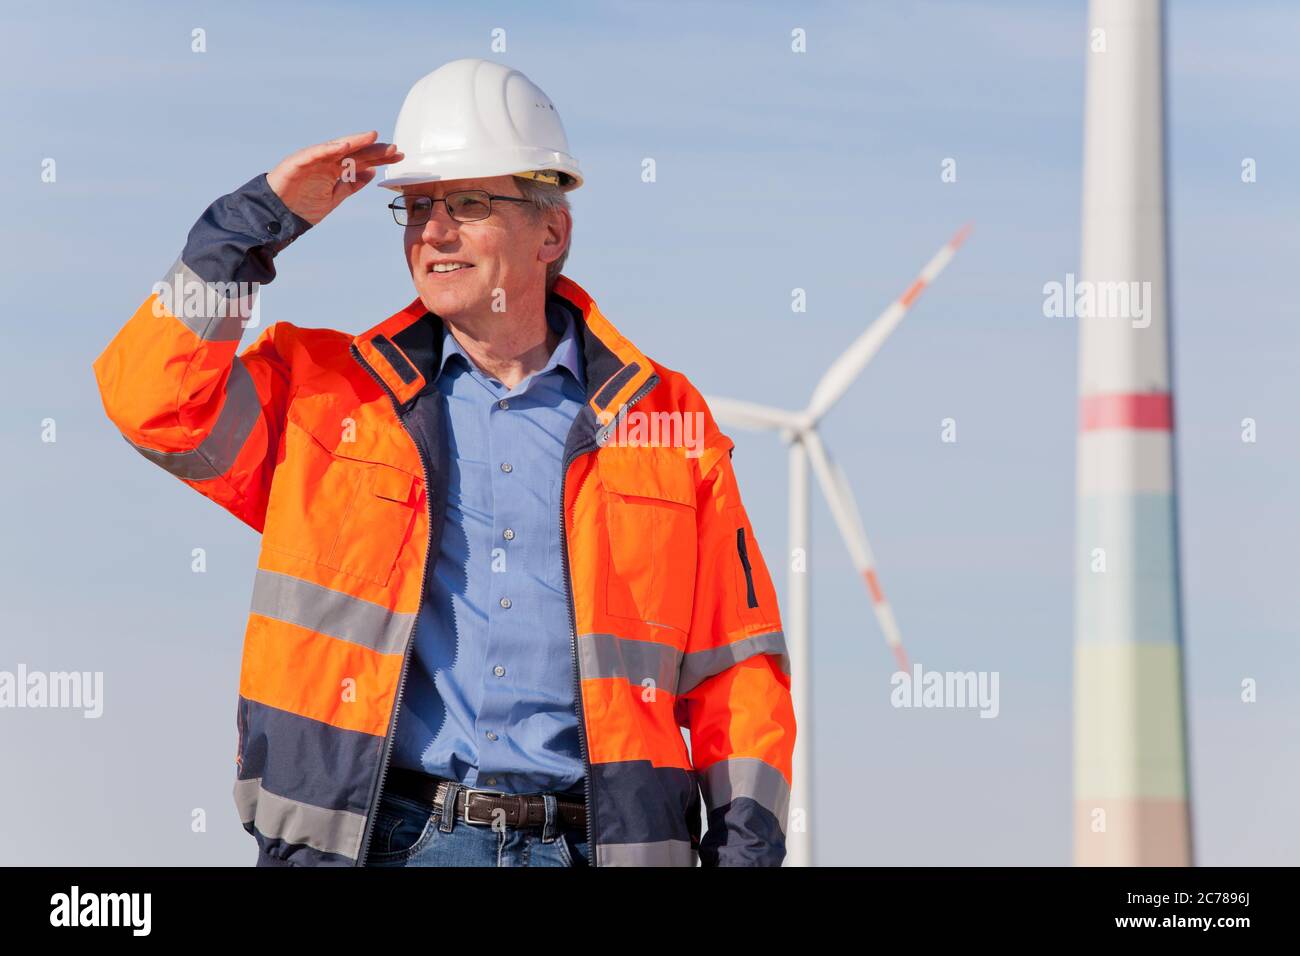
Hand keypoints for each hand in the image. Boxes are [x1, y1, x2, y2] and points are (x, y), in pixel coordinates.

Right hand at [265, 131, 402, 224]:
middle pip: (354, 152)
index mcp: (335, 169)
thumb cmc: (302, 206)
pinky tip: (343, 146)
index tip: (399, 156)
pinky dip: (328, 149)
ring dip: (354, 142)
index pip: (362, 160)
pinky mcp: (297, 162)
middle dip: (374, 149)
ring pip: (336, 147)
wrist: (276, 215)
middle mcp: (326, 161)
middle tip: (394, 148)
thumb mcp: (334, 198)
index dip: (380, 157)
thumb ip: (351, 185)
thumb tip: (372, 173)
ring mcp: (312, 160)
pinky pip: (314, 153)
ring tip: (372, 137)